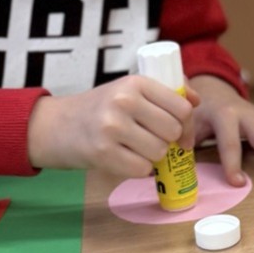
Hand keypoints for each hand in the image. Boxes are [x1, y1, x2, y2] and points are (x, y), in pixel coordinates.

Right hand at [27, 76, 196, 176]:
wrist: (56, 125)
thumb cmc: (101, 108)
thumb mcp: (129, 89)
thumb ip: (165, 91)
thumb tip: (197, 100)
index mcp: (135, 82)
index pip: (182, 107)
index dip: (188, 124)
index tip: (182, 133)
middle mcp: (123, 101)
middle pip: (173, 131)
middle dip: (169, 141)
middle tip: (156, 141)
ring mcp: (112, 128)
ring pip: (159, 152)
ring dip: (153, 156)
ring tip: (137, 148)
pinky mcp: (103, 153)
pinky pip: (141, 170)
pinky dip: (138, 169)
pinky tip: (125, 158)